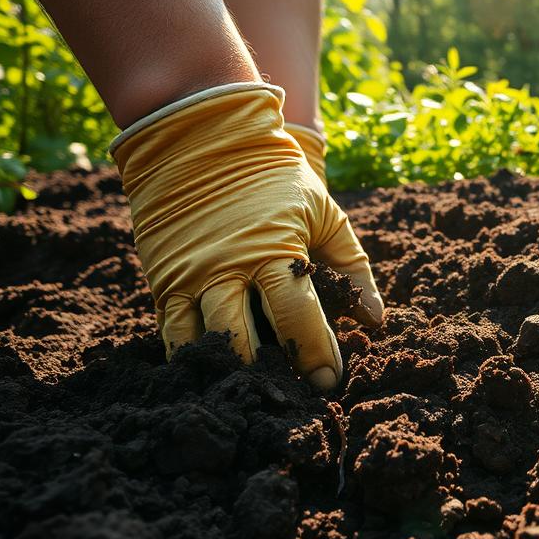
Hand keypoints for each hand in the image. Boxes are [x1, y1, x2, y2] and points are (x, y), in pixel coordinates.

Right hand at [112, 84, 382, 389]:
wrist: (204, 138)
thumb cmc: (276, 178)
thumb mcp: (324, 213)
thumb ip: (353, 267)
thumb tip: (376, 320)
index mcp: (274, 251)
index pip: (298, 317)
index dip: (316, 354)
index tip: (331, 381)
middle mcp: (227, 268)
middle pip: (245, 340)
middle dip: (272, 377)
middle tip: (293, 400)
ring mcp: (189, 276)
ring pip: (203, 343)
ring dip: (228, 375)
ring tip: (252, 398)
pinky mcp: (162, 280)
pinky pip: (170, 333)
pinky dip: (188, 359)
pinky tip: (209, 379)